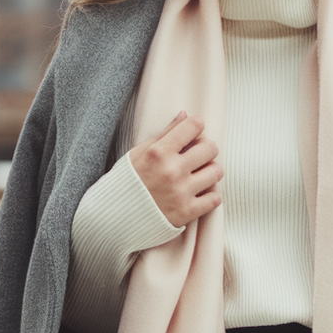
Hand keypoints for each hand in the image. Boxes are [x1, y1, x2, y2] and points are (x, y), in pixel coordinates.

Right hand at [129, 111, 223, 227]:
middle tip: (200, 156)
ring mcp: (180, 192)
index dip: (196, 127)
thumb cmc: (128, 182)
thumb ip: (164, 134)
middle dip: (207, 150)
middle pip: (210, 148)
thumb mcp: (139, 153)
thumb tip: (185, 115)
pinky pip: (214, 199)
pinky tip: (201, 194)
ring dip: (211, 172)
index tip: (193, 134)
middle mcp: (171, 170)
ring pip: (216, 172)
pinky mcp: (186, 212)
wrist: (116, 217)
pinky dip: (211, 196)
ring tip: (202, 175)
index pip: (194, 126)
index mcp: (159, 152)